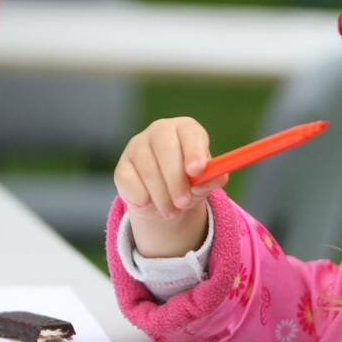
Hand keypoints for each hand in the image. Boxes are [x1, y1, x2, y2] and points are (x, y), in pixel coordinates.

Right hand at [114, 117, 228, 257]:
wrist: (164, 199)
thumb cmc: (190, 184)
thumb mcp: (204, 183)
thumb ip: (212, 179)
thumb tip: (220, 176)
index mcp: (185, 129)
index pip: (189, 133)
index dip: (194, 150)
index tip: (197, 171)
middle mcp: (159, 131)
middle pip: (165, 149)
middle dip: (176, 179)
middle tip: (184, 202)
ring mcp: (137, 146)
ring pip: (148, 171)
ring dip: (163, 197)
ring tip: (173, 212)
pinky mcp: (122, 167)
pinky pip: (131, 184)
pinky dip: (144, 200)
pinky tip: (151, 204)